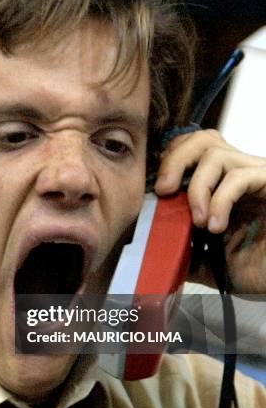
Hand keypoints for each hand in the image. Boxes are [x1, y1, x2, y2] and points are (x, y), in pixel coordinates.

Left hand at [154, 129, 265, 292]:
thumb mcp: (208, 260)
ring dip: (197, 187)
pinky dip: (220, 201)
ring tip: (197, 221)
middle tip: (163, 192)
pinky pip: (240, 177)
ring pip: (217, 153)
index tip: (157, 191)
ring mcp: (258, 176)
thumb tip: (152, 244)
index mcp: (222, 184)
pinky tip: (215, 226)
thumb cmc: (254, 268)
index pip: (191, 148)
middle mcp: (241, 173)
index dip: (170, 161)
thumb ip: (183, 248)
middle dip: (175, 161)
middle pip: (202, 139)